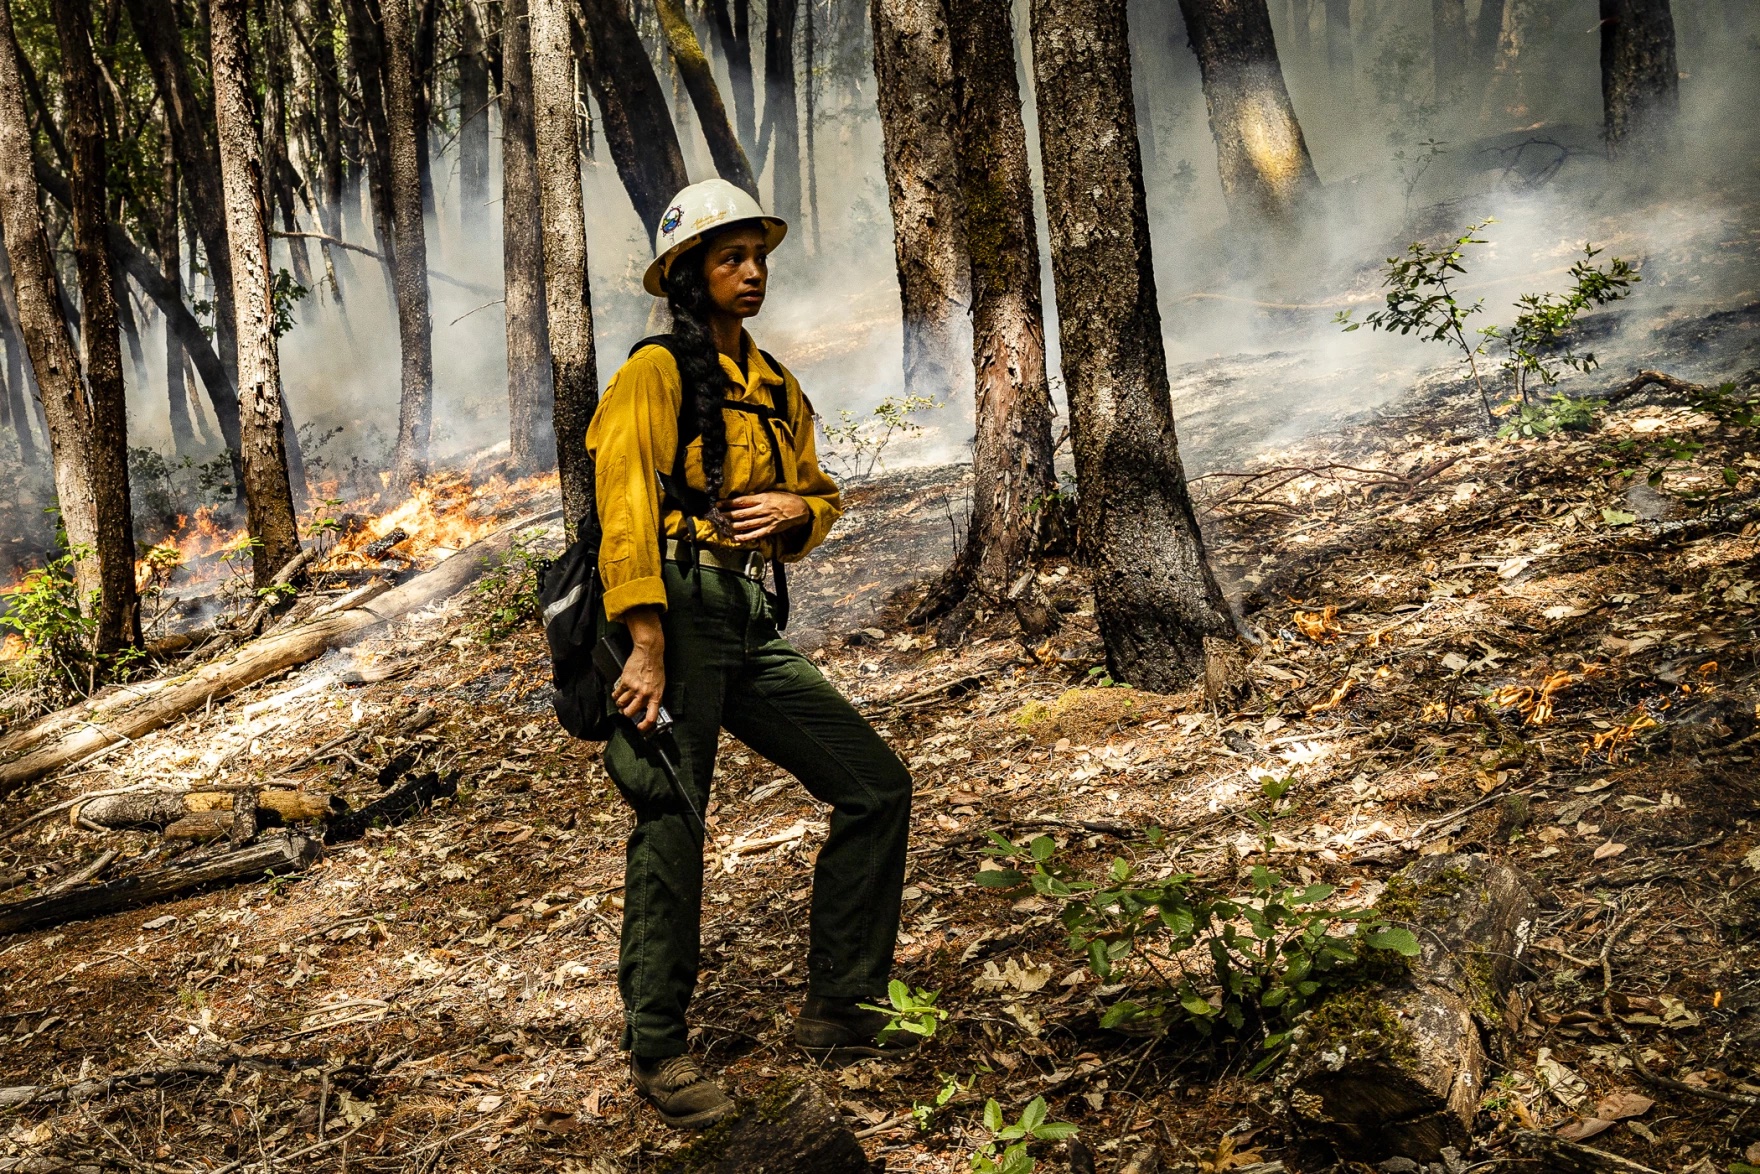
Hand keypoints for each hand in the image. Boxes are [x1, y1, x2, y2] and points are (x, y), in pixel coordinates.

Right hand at [613, 607, 664, 732]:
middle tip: (626, 710)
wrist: (649, 653)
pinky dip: (615, 695)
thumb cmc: (656, 668)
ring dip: (620, 704)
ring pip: (621, 704)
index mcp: (655, 696)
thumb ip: (654, 697)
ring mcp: (634, 688)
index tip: (640, 728)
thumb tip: (647, 709)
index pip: (651, 717)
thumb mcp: (660, 685)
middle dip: (626, 713)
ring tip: (622, 700)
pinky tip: (618, 692)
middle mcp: (644, 694)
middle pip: (630, 713)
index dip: (645, 726)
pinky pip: (616, 694)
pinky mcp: (625, 681)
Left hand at [723, 491, 809, 542]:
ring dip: (733, 525)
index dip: (728, 503)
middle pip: (740, 513)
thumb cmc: (785, 499)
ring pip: (746, 524)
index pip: (741, 501)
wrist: (800, 509)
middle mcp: (762, 510)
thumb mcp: (771, 493)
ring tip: (723, 525)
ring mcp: (766, 521)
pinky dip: (745, 537)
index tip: (718, 503)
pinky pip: (755, 534)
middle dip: (727, 514)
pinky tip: (736, 537)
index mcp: (762, 499)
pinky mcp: (770, 530)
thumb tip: (743, 499)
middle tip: (716, 515)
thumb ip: (757, 496)